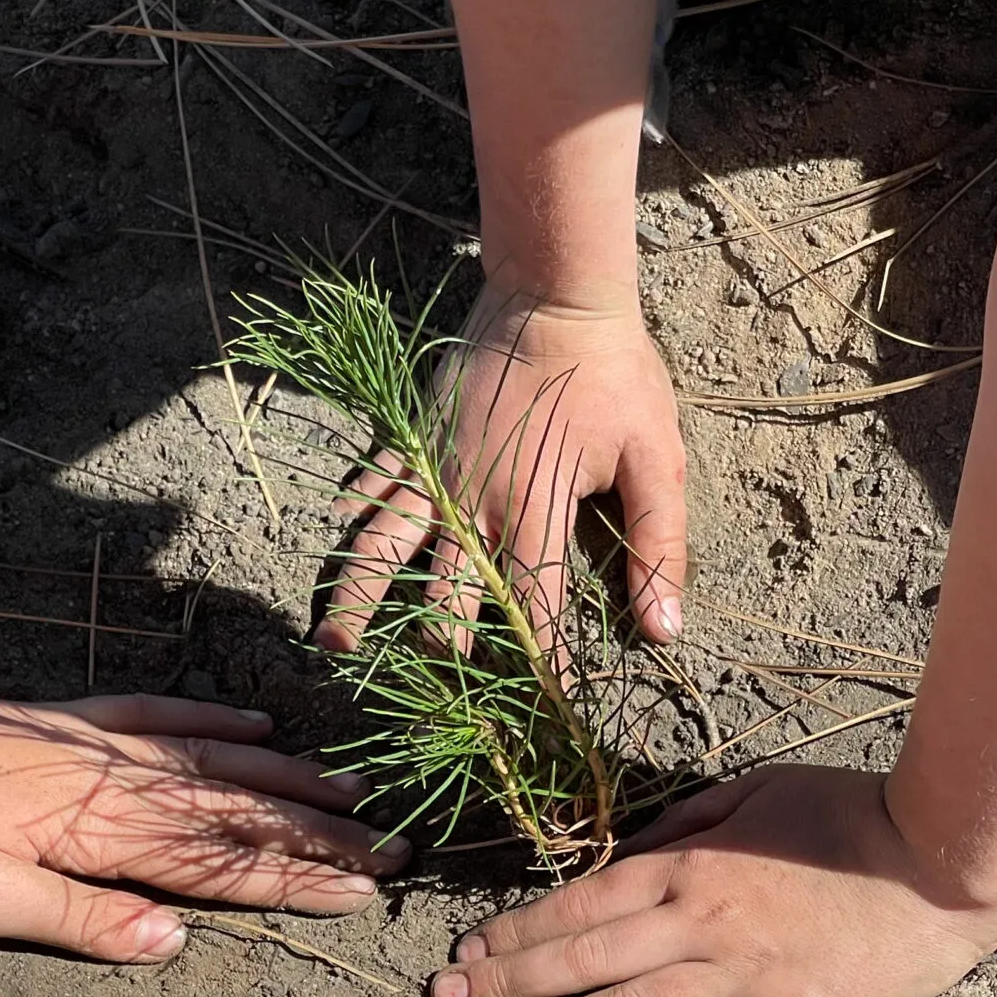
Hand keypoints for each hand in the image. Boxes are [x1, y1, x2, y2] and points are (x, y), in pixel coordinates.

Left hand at [0, 685, 408, 960]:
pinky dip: (216, 720)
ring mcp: (98, 746)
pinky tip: (256, 721)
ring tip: (354, 790)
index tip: (366, 889)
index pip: (225, 864)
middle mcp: (118, 785)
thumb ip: (84, 920)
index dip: (300, 879)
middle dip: (321, 831)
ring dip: (288, 777)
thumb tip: (174, 941)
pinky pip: (163, 715)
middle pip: (241, 811)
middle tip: (395, 843)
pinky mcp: (70, 721)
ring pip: (217, 761)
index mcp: (104, 837)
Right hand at [320, 285, 686, 653]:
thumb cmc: (615, 375)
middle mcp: (473, 500)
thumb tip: (665, 630)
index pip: (534, 608)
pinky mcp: (412, 436)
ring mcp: (432, 468)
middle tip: (440, 689)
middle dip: (442, 649)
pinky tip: (331, 545)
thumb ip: (658, 545)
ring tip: (336, 644)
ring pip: (382, 546)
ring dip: (359, 599)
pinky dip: (348, 515)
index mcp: (537, 509)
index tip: (545, 702)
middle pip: (446, 595)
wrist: (556, 294)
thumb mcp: (655, 457)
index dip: (541, 661)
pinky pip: (369, 482)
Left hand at [426, 766, 996, 996]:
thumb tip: (622, 854)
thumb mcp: (752, 793)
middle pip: (584, 960)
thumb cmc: (849, 810)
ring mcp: (744, 977)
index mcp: (686, 865)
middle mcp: (699, 923)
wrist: (946, 854)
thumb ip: (683, 827)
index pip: (578, 902)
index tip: (467, 951)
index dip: (517, 930)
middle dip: (509, 982)